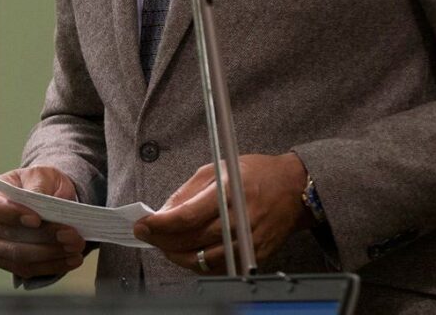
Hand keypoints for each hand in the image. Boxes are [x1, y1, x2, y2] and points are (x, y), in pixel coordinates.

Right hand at [0, 166, 86, 279]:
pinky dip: (51, 266)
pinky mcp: (5, 261)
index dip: (14, 215)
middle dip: (44, 237)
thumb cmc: (38, 181)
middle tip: (71, 235)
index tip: (37, 220)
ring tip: (75, 248)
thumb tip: (40, 205)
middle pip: (10, 236)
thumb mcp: (41, 175)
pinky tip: (71, 260)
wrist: (44, 193)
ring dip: (50, 254)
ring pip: (20, 256)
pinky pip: (27, 269)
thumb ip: (38, 188)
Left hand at [133, 152, 311, 273]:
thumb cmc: (255, 173)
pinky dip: (198, 264)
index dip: (160, 225)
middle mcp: (238, 219)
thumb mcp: (218, 168)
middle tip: (146, 235)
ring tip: (164, 245)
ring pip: (202, 260)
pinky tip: (187, 252)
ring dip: (177, 255)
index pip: (187, 216)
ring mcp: (247, 241)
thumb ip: (189, 190)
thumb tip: (164, 211)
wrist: (293, 189)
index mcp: (228, 191)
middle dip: (162, 240)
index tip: (143, 225)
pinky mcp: (252, 257)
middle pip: (191, 241)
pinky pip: (218, 268)